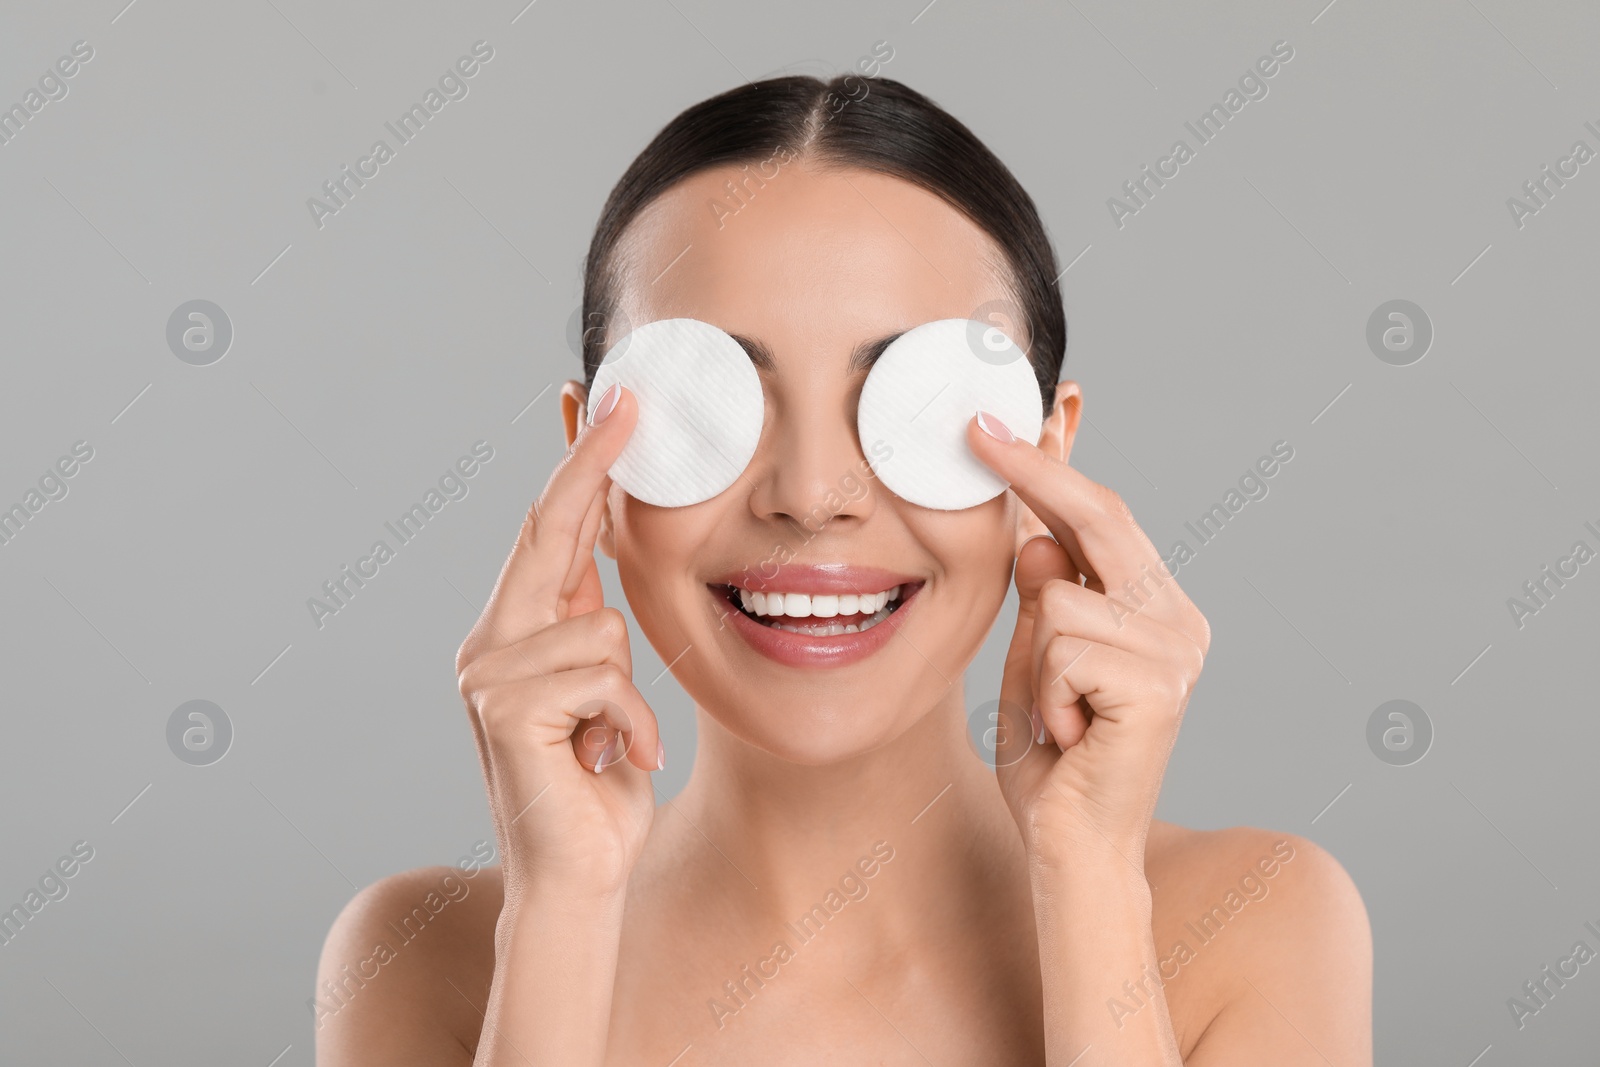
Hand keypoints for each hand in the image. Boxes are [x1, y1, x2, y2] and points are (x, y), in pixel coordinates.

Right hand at [455, 383, 661, 899]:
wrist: (578, 875)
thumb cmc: (598, 783)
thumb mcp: (605, 689)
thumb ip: (589, 626)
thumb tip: (598, 557)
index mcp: (517, 630)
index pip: (550, 531)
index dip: (580, 464)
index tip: (608, 402)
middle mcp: (489, 642)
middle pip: (549, 534)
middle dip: (593, 466)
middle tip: (630, 401)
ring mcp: (488, 674)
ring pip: (600, 626)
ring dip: (629, 690)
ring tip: (613, 739)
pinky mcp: (503, 710)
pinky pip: (603, 678)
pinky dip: (629, 723)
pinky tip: (616, 760)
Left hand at [968, 413, 1209, 867]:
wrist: (1071, 849)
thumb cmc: (1052, 763)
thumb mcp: (1034, 662)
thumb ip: (1045, 600)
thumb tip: (1038, 534)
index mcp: (1154, 611)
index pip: (1103, 518)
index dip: (1060, 464)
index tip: (1028, 412)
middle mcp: (1179, 622)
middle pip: (1101, 519)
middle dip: (1032, 473)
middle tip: (975, 432)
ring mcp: (1177, 651)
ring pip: (1062, 596)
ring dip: (1036, 663)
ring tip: (1058, 717)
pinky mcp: (1160, 684)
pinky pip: (1063, 647)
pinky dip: (1045, 695)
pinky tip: (1070, 736)